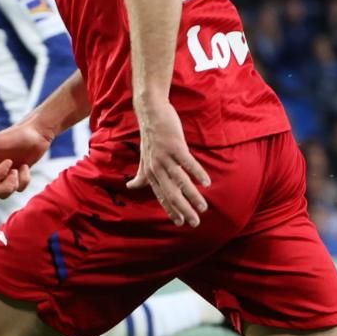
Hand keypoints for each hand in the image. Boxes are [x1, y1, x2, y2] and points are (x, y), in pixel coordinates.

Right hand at [0, 119, 54, 198]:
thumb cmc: (17, 135)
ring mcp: (6, 174)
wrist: (37, 132)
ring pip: (5, 193)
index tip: (9, 161)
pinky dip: (24, 179)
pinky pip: (19, 188)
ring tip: (20, 169)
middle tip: (14, 174)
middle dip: (5, 187)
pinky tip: (25, 166)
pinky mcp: (17, 175)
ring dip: (15, 184)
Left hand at [128, 98, 210, 226]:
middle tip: (195, 223)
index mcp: (150, 172)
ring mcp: (165, 157)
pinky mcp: (175, 146)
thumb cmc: (151, 136)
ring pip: (180, 181)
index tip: (180, 223)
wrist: (151, 112)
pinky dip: (197, 173)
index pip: (161, 196)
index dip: (170, 210)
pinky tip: (207, 183)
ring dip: (193, 195)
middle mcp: (156, 167)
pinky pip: (188, 162)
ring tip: (203, 207)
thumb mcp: (144, 158)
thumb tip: (130, 186)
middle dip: (183, 210)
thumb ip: (140, 174)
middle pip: (171, 193)